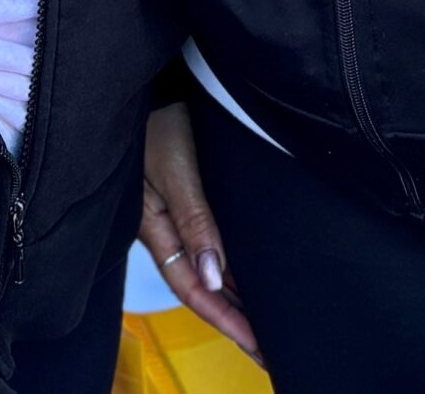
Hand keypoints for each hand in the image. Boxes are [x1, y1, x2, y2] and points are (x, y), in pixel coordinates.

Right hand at [140, 100, 258, 354]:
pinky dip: (231, 265)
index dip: (224, 318)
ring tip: (268, 323)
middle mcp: (166, 226)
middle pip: (201, 284)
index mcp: (154, 226)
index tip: (257, 345)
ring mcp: (176, 211)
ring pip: (208, 266)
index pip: (191, 287)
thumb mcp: (175, 169)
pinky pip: (211, 241)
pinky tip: (252, 275)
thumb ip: (194, 220)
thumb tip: (212, 276)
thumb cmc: (159, 118)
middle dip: (234, 317)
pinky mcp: (190, 194)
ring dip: (236, 294)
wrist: (156, 76)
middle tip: (270, 348)